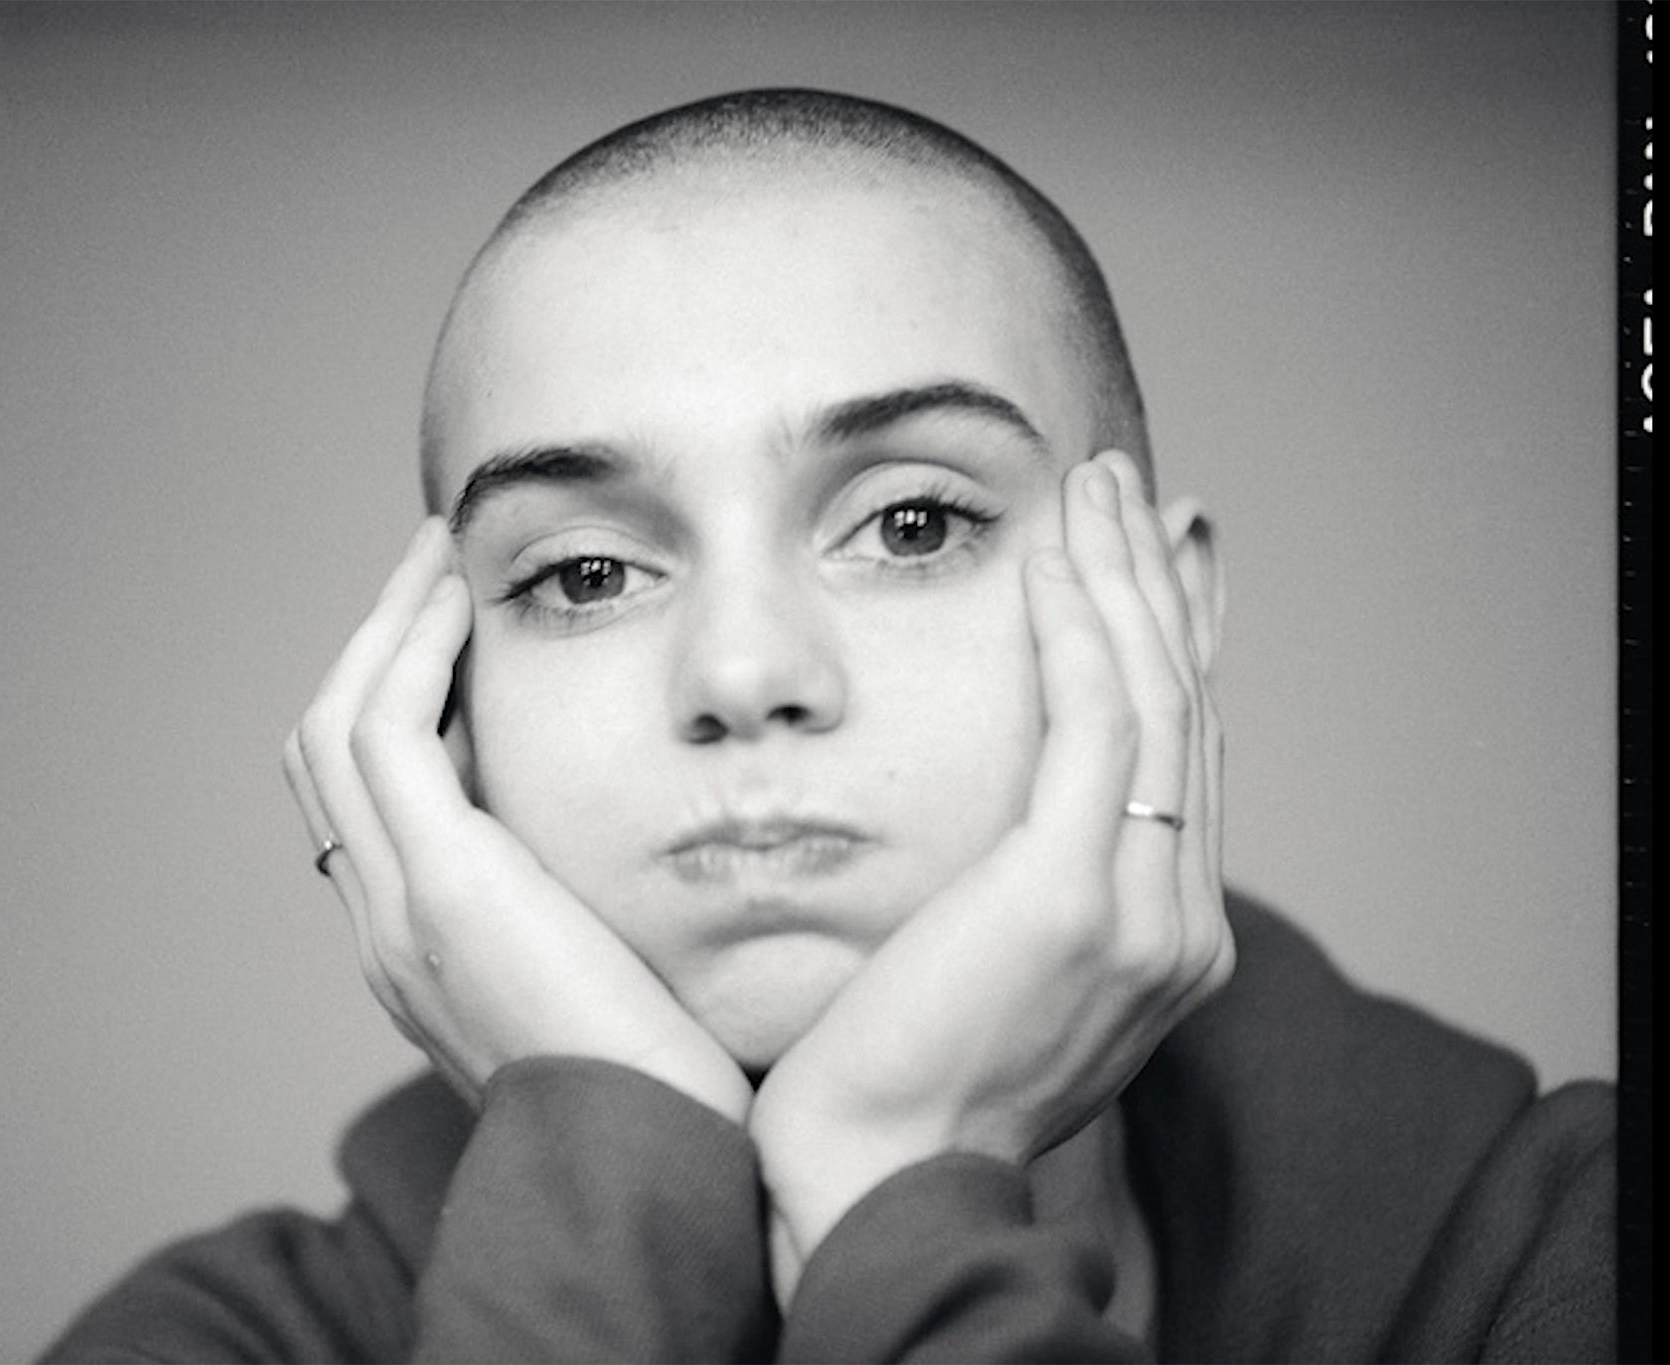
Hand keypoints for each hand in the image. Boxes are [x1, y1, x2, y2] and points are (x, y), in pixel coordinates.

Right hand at [283, 518, 750, 1121]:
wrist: (658, 1163)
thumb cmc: (663, 1082)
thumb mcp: (605, 974)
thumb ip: (577, 904)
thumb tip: (613, 824)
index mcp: (417, 947)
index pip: (364, 798)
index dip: (393, 701)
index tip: (453, 630)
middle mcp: (383, 926)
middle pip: (324, 752)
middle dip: (371, 648)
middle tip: (429, 569)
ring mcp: (398, 910)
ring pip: (334, 728)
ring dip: (382, 629)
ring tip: (435, 555)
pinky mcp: (443, 889)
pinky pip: (385, 735)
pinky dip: (410, 654)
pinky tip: (457, 601)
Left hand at [749, 452, 1231, 1295]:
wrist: (879, 1179)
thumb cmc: (902, 1084)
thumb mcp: (994, 980)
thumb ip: (1031, 900)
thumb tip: (1010, 824)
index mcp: (1166, 941)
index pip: (1183, 760)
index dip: (1179, 649)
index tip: (1161, 566)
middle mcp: (1179, 922)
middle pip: (1186, 714)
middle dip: (1161, 589)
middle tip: (1136, 493)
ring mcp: (1139, 911)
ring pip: (1153, 700)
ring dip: (1125, 578)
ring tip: (1099, 486)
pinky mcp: (1070, 894)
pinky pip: (1091, 724)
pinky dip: (1079, 627)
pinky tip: (1054, 557)